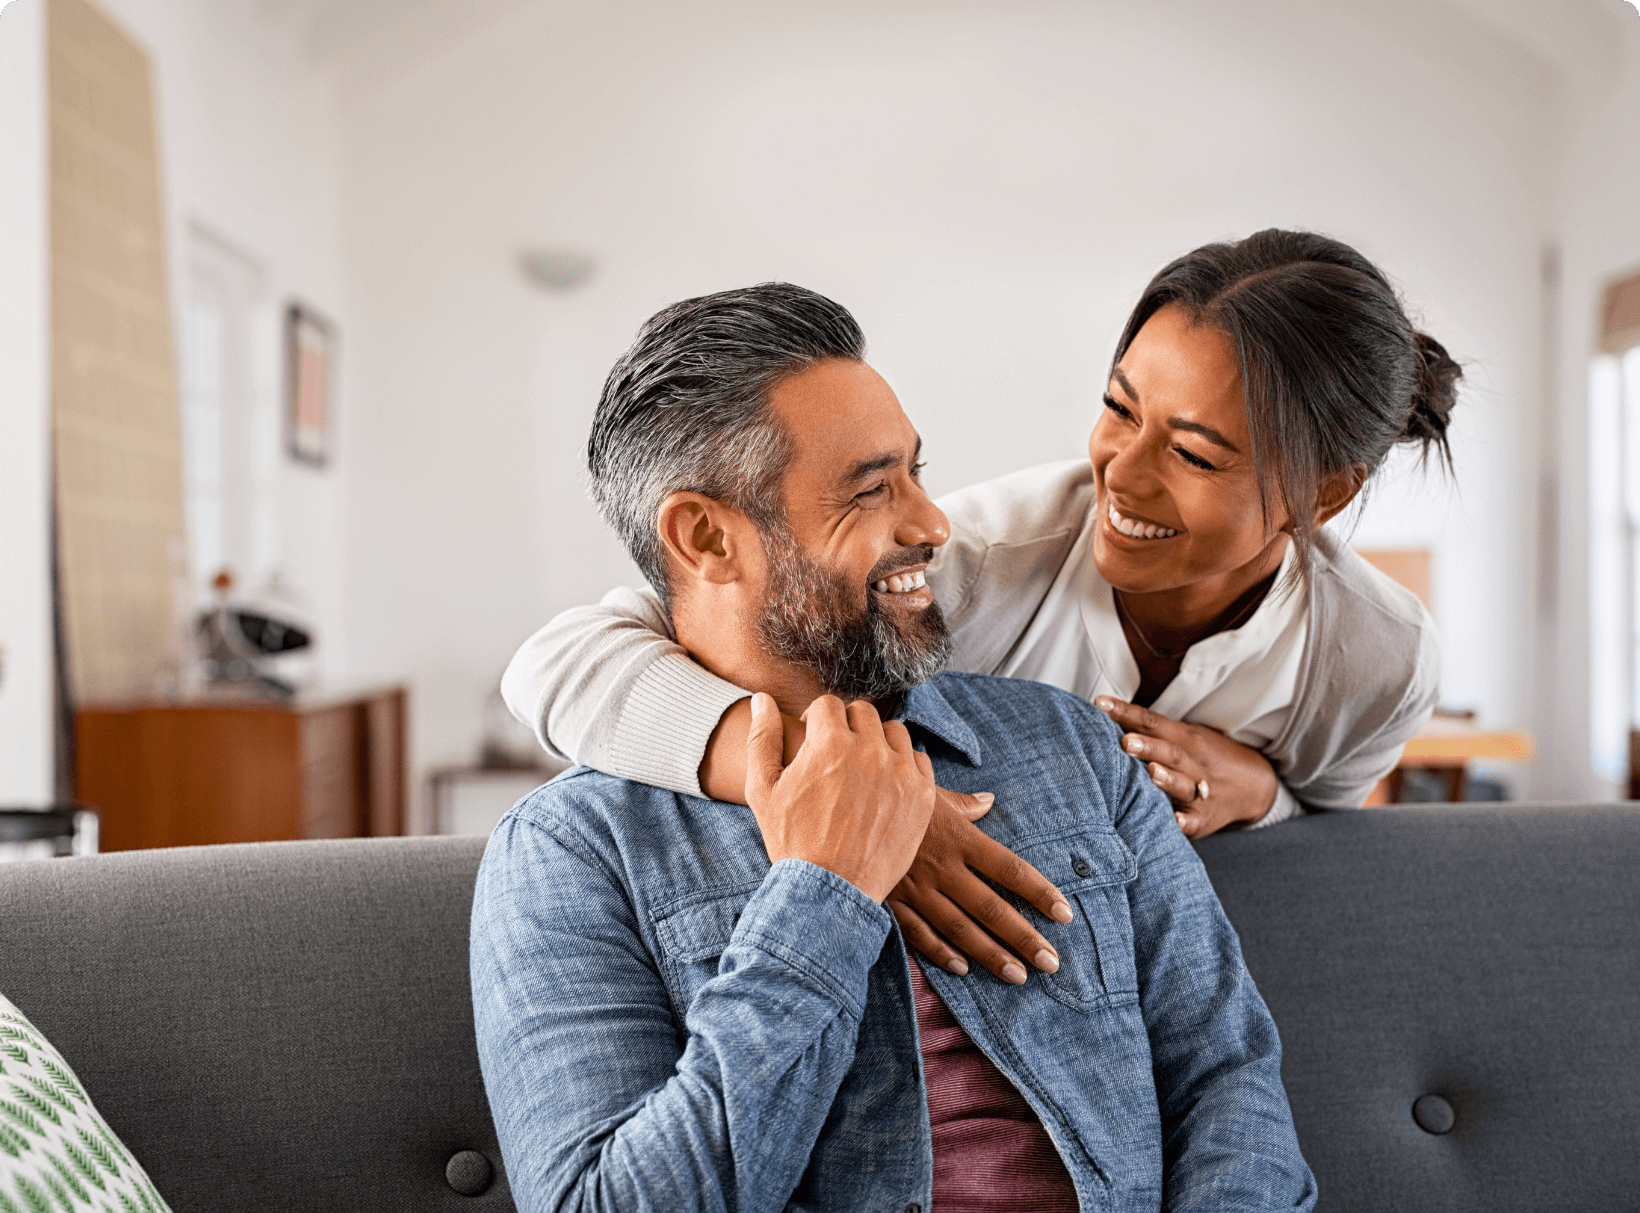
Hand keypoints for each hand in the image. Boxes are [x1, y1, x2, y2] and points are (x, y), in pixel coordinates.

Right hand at [745, 693, 934, 903]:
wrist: (830, 889)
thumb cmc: (791, 840)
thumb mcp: (763, 789)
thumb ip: (762, 738)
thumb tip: (762, 699)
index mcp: (829, 742)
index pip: (828, 704)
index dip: (816, 720)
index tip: (814, 740)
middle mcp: (869, 750)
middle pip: (863, 713)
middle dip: (847, 726)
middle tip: (837, 755)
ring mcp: (900, 772)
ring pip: (894, 732)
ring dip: (878, 741)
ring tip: (863, 767)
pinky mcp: (922, 795)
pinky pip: (918, 760)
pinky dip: (903, 766)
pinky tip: (885, 785)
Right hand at [886, 790, 1072, 984]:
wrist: (843, 805)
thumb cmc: (891, 795)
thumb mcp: (930, 792)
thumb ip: (964, 804)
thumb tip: (989, 801)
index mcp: (959, 838)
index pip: (1009, 869)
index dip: (1039, 892)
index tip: (1064, 914)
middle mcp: (943, 867)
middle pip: (991, 908)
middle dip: (1024, 938)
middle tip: (1051, 963)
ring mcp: (916, 887)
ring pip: (960, 928)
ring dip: (990, 955)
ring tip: (1017, 976)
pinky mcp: (891, 901)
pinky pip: (919, 933)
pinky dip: (940, 953)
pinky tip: (963, 969)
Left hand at [1095, 697, 1278, 838]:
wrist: (1254, 787)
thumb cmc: (1203, 758)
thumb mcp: (1184, 737)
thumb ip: (1150, 730)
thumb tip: (1104, 713)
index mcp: (1184, 738)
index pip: (1152, 722)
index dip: (1126, 713)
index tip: (1100, 704)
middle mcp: (1193, 763)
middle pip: (1169, 752)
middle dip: (1147, 747)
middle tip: (1125, 742)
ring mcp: (1201, 791)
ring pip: (1183, 784)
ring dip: (1167, 779)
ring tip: (1150, 773)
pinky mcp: (1203, 819)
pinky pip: (1194, 821)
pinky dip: (1185, 822)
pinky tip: (1174, 821)